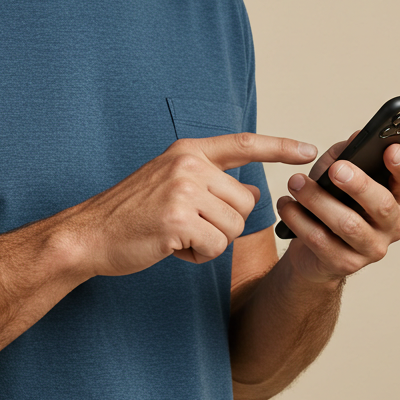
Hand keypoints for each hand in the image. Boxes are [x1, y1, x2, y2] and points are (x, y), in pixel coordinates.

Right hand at [64, 134, 315, 277]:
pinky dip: (197, 255)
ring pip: (232, 227)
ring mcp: (182, 190)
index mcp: (187, 151)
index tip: (309, 150)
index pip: (243, 144)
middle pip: (244, 203)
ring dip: (209, 241)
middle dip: (223, 224)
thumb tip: (253, 191)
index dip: (279, 147)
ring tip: (174, 234)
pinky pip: (215, 247)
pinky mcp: (177, 219)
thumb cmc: (132, 214)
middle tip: (184, 225)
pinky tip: (170, 247)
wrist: (90, 234)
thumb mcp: (173, 186)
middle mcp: (187, 164)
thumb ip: (213, 183)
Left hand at [276, 136, 399, 283]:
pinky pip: (321, 240)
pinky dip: (298, 219)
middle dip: (359, 185)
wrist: (313, 251)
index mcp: (396, 200)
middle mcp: (391, 226)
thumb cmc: (330, 203)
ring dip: (317, 200)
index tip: (391, 149)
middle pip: (382, 205)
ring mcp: (371, 249)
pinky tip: (286, 205)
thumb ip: (345, 155)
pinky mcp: (345, 264)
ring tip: (295, 183)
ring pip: (348, 224)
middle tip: (336, 169)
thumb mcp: (336, 174)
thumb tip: (355, 137)